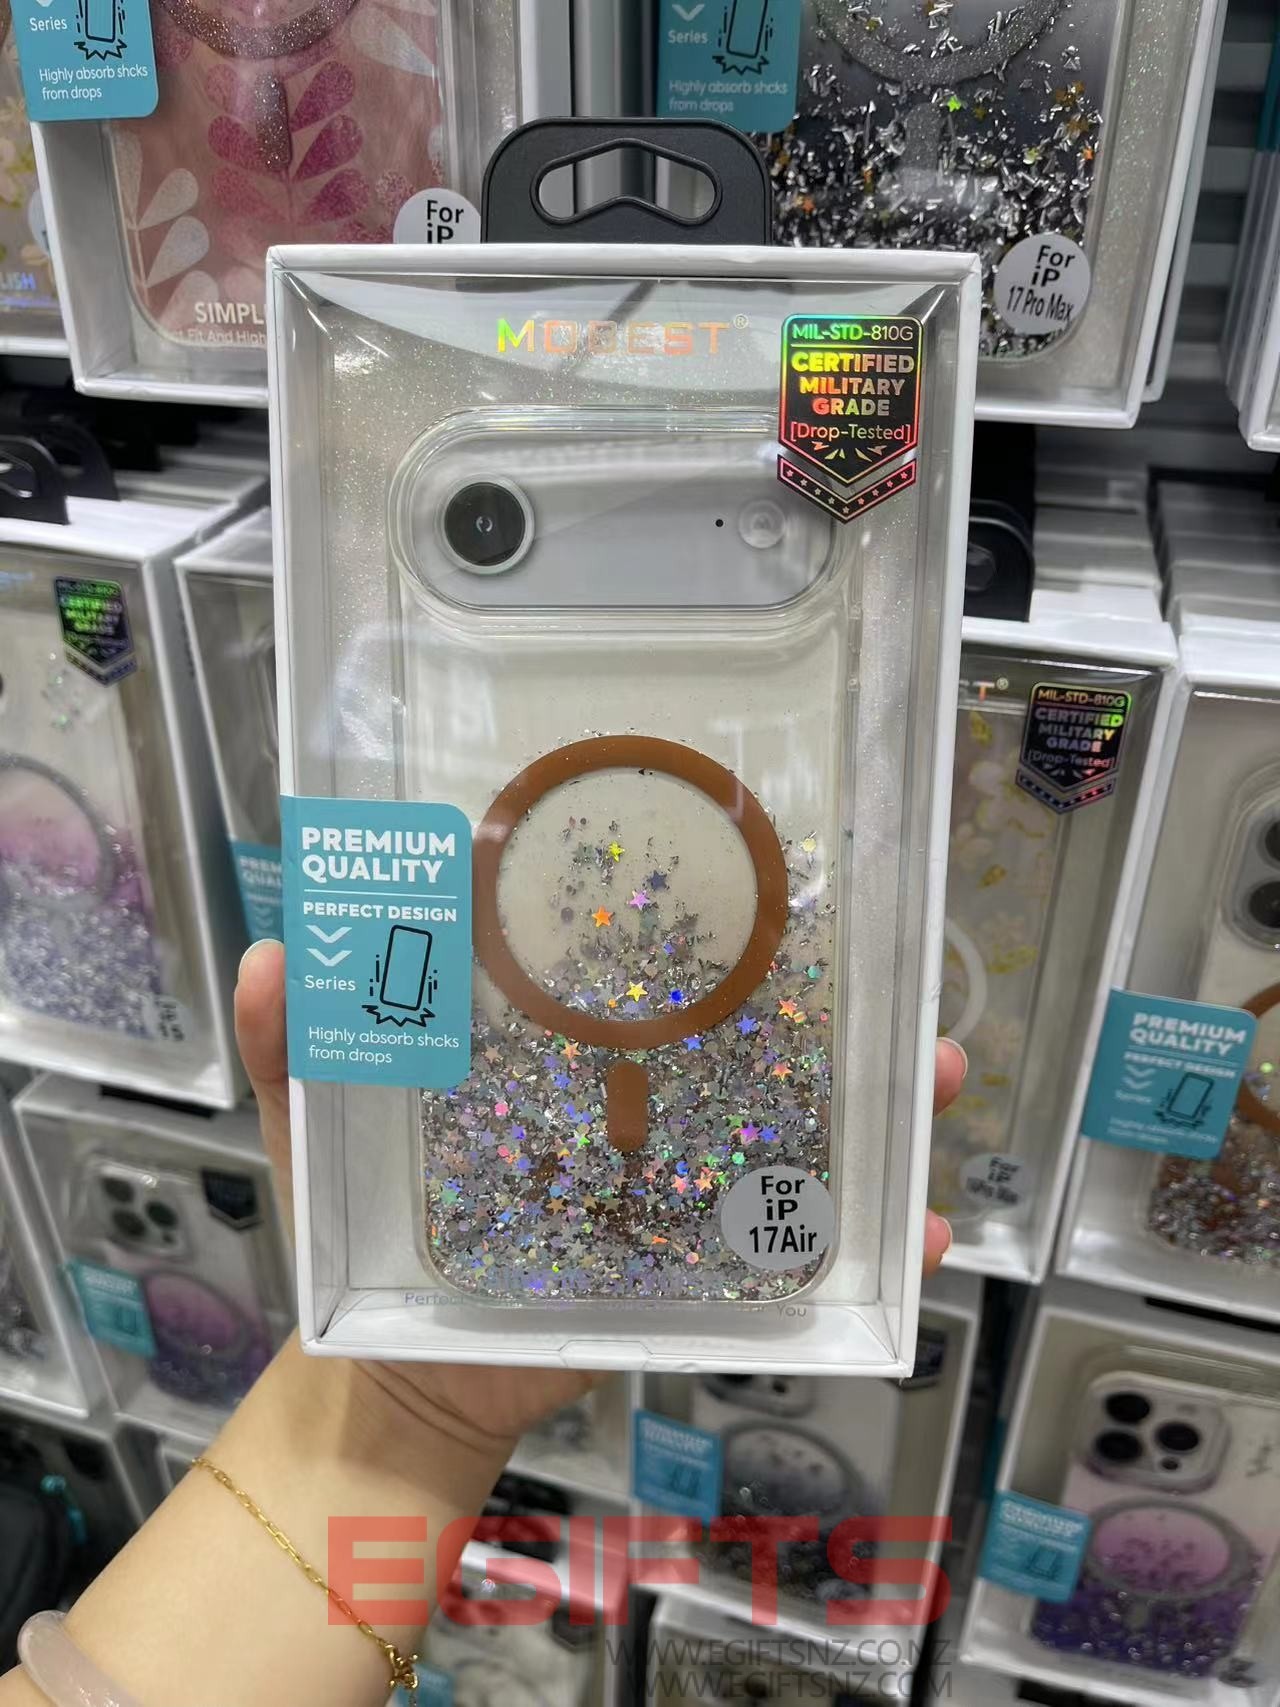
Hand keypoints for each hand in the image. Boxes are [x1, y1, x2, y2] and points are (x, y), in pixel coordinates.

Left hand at [235, 941, 960, 1438]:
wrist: (394, 1381)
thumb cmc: (363, 1232)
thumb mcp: (324, 1126)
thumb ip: (295, 1045)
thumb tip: (273, 951)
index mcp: (566, 1058)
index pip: (654, 980)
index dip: (722, 935)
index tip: (786, 883)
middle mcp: (638, 1109)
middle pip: (757, 1047)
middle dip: (840, 1012)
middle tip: (901, 984)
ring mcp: (674, 1191)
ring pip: (796, 1136)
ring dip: (882, 1110)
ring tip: (938, 1079)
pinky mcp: (691, 1273)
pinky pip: (786, 1256)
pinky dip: (862, 1248)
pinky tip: (922, 1236)